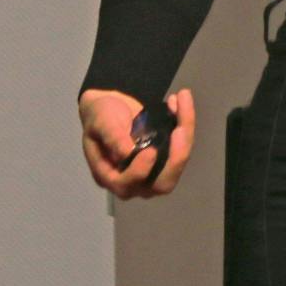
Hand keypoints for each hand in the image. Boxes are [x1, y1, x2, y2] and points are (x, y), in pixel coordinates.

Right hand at [79, 87, 195, 199]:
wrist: (112, 105)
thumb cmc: (100, 117)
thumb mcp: (101, 122)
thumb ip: (112, 137)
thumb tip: (127, 153)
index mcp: (110, 177)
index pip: (127, 185)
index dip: (141, 171)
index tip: (150, 150)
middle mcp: (134, 181)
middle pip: (162, 184)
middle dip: (176, 159)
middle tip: (180, 131)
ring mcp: (153, 171)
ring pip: (177, 165)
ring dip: (186, 136)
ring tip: (183, 103)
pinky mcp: (166, 157)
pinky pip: (182, 148)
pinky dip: (186, 124)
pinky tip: (181, 101)